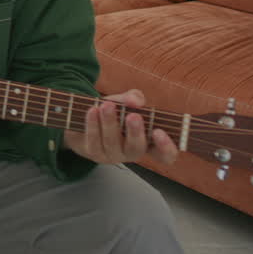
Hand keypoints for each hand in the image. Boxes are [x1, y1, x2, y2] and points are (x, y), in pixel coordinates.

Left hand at [63, 89, 178, 164]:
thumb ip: (133, 98)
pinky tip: (93, 110)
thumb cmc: (114, 111)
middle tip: (133, 116)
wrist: (87, 118)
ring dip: (110, 123)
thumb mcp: (126, 102)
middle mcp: (132, 152)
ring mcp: (113, 155)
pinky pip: (94, 141)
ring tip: (107, 105)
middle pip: (136, 149)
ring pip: (112, 143)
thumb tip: (135, 101)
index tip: (159, 132)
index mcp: (148, 143)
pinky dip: (93, 125)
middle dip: (135, 132)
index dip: (166, 148)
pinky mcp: (94, 153)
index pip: (164, 155)